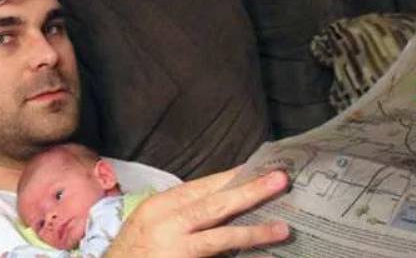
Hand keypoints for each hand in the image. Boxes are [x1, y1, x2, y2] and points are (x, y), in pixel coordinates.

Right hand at [104, 168, 289, 257]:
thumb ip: (181, 211)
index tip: (259, 167)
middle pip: (214, 205)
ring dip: (253, 232)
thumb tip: (220, 201)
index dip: (232, 177)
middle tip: (280, 180)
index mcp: (159, 206)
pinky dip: (237, 257)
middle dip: (249, 192)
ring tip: (282, 228)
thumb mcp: (151, 221)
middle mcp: (166, 224)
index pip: (201, 187)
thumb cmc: (132, 249)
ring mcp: (174, 250)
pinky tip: (260, 256)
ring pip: (219, 238)